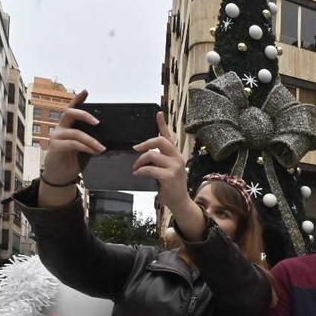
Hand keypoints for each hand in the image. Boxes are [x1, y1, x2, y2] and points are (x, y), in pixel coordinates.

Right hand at [42, 90, 104, 186]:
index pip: (71, 108)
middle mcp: (60, 128)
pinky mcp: (55, 147)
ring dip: (91, 141)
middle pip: (69, 113)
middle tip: (98, 123)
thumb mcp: (84, 147)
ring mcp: (56, 136)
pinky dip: (86, 147)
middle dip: (84, 115)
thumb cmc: (72, 159)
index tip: (86, 92)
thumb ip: (90, 139)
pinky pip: (73, 144)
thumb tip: (107, 136)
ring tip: (102, 148)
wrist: (60, 175)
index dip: (77, 99)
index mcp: (67, 125)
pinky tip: (94, 152)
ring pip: (75, 132)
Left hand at [134, 113, 201, 239]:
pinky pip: (150, 169)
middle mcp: (177, 158)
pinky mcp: (170, 176)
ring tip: (136, 168)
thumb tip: (144, 152)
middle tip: (135, 148)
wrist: (180, 203)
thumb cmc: (171, 186)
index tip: (158, 113)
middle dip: (145, 143)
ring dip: (139, 161)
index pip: (169, 136)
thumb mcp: (167, 170)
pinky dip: (141, 171)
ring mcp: (175, 167)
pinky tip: (138, 174)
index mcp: (175, 155)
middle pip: (160, 141)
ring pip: (152, 155)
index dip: (163, 124)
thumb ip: (159, 159)